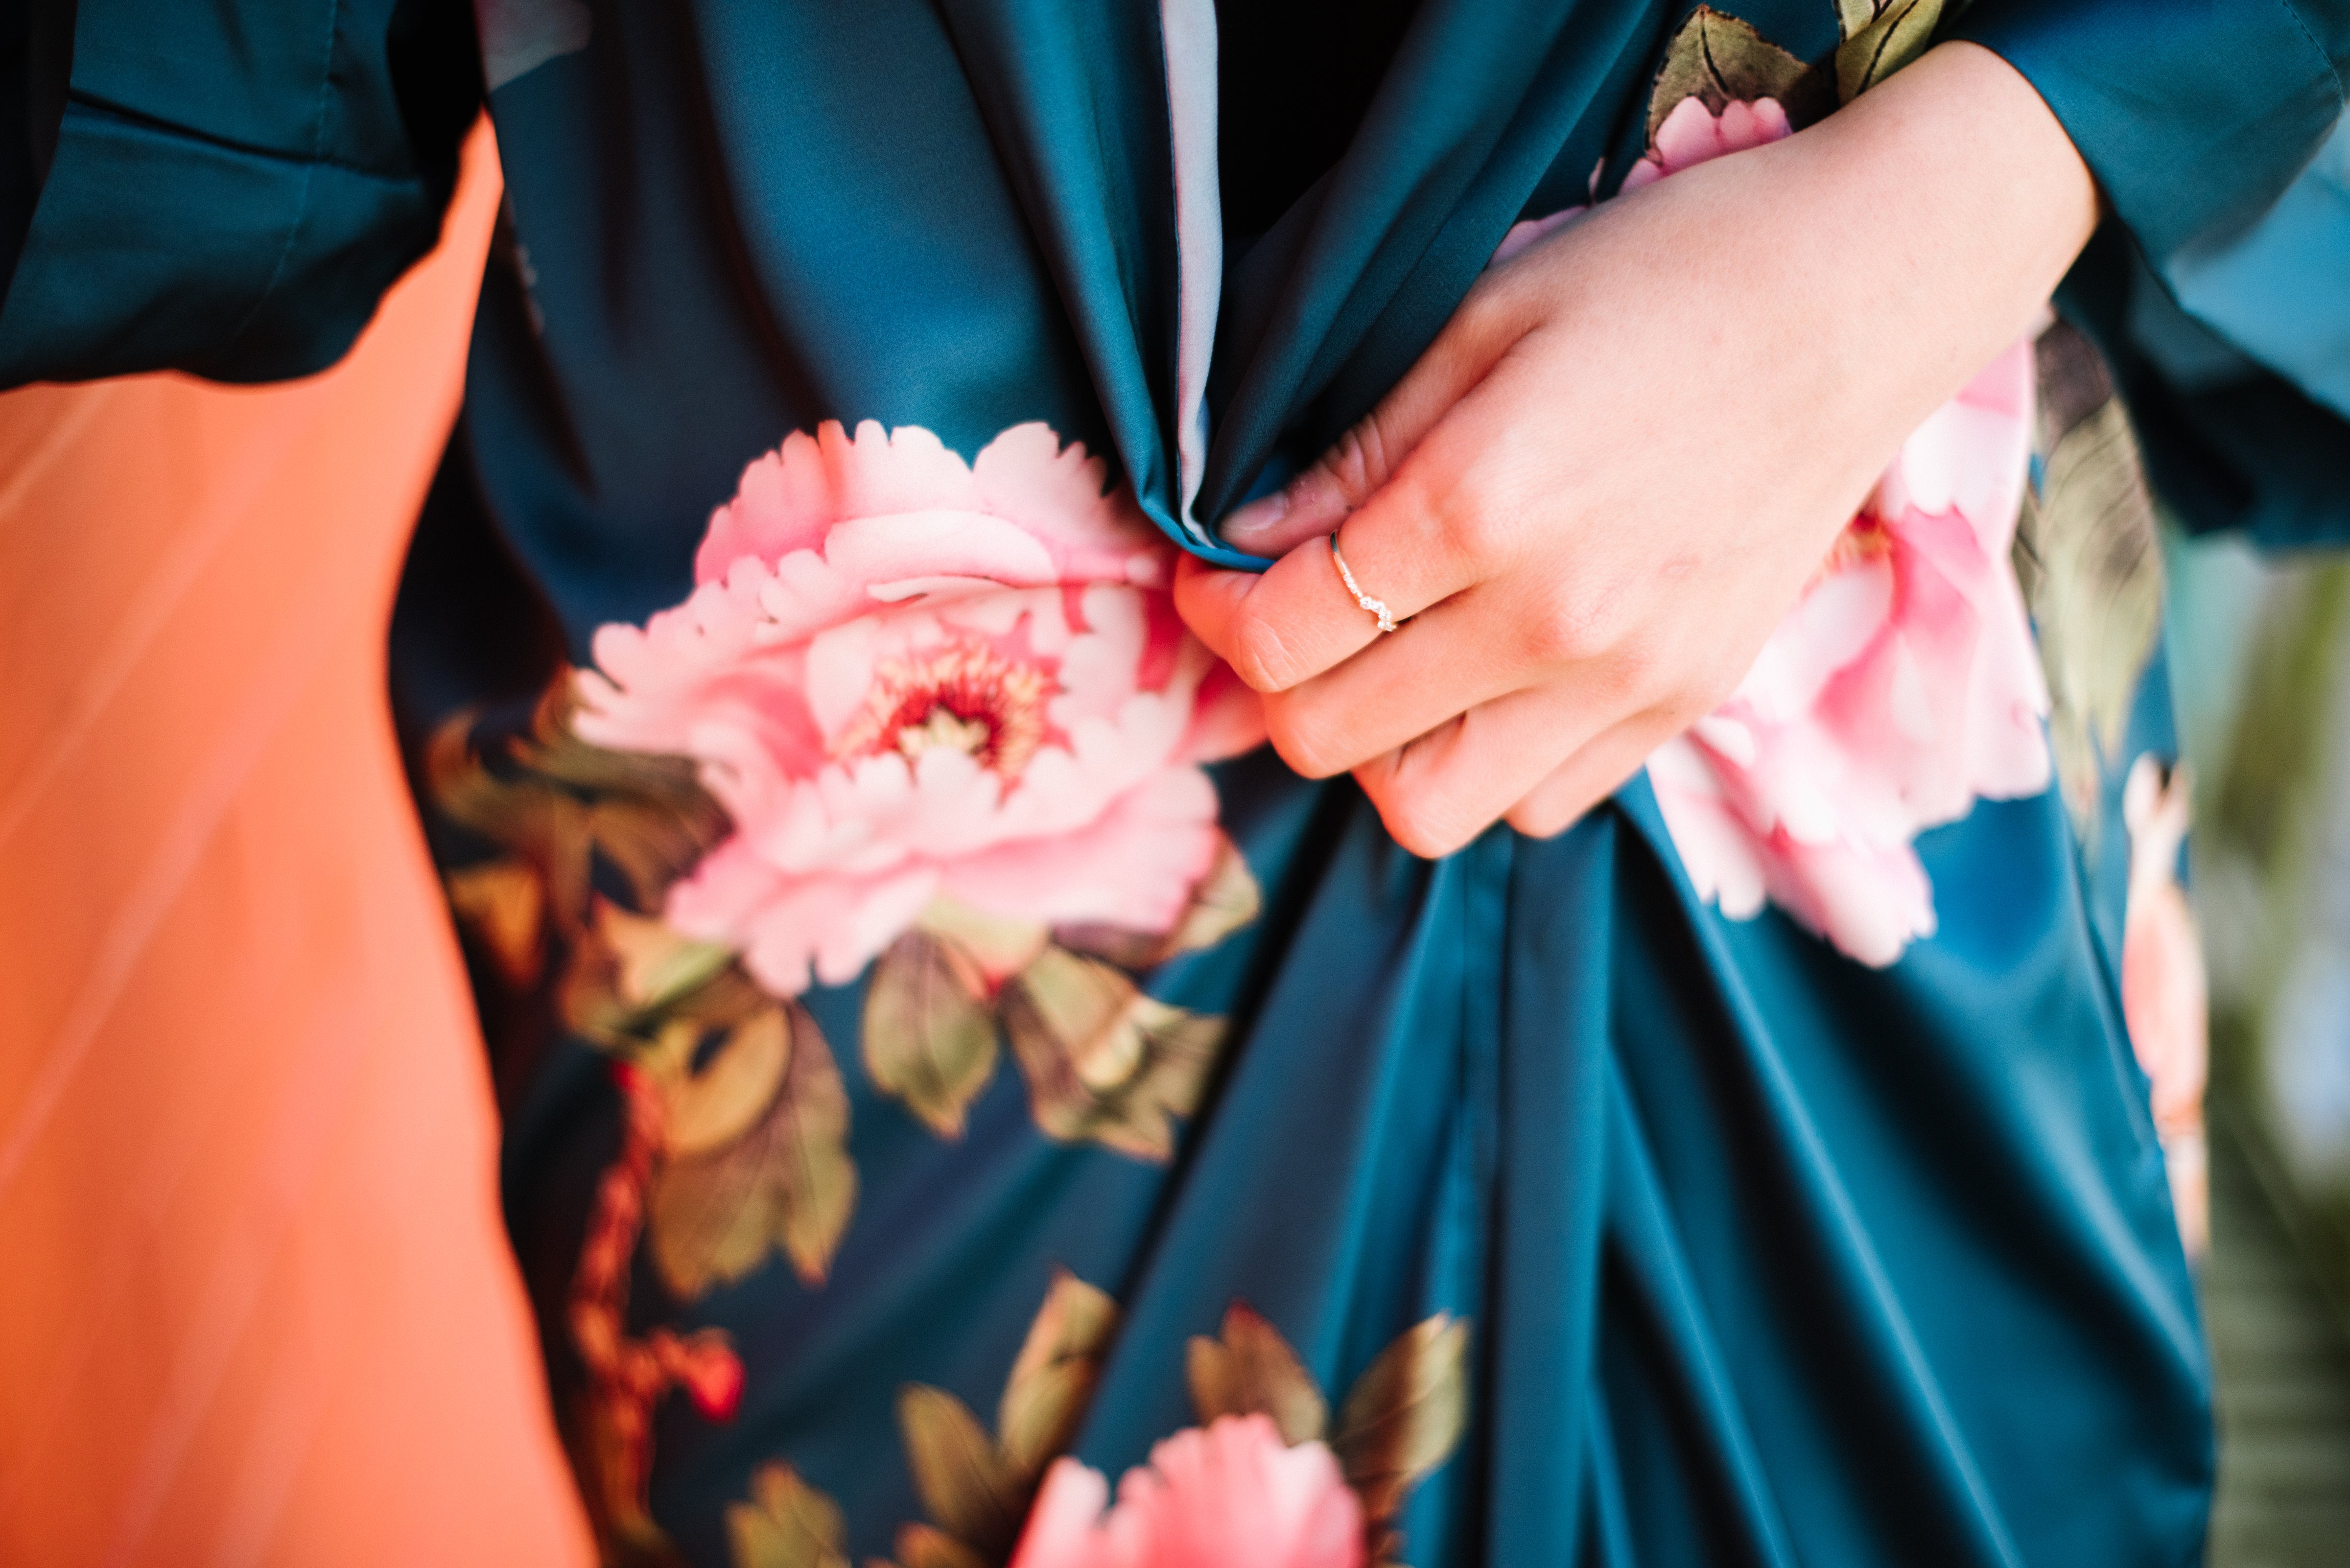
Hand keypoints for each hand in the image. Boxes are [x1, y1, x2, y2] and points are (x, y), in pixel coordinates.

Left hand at [1174, 43, 2095, 857]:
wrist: (1860, 301)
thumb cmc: (1667, 278)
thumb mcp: (1481, 320)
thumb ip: (1354, 451)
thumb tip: (1245, 541)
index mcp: (1482, 507)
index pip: (1283, 632)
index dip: (1216, 612)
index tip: (1216, 576)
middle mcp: (1551, 621)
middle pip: (1330, 739)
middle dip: (1272, 687)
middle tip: (1282, 620)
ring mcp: (1626, 680)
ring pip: (1429, 809)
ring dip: (1373, 749)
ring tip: (1385, 663)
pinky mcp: (1682, 705)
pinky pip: (1538, 805)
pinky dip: (1483, 768)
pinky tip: (1484, 679)